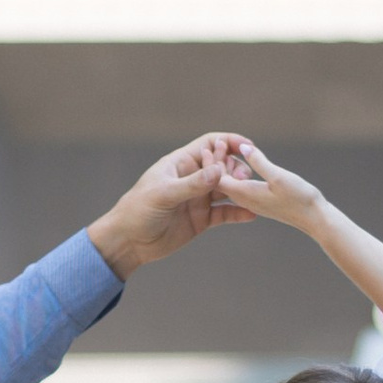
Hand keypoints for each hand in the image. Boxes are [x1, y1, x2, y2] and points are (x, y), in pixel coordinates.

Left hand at [86, 134, 255, 275]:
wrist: (128, 241)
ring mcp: (198, 199)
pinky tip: (252, 214)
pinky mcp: (201, 219)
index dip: (229, 142)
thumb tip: (219, 171)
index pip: (209, 144)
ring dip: (241, 190)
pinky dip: (238, 213)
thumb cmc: (138, 210)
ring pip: (227, 190)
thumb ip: (192, 184)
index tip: (248, 146)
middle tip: (246, 178)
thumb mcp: (164, 194)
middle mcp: (192, 179)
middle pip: (223, 167)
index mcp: (181, 164)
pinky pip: (224, 213)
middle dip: (237, 169)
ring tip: (253, 194)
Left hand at [210, 138, 328, 232]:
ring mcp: (252, 202)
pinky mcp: (260, 202)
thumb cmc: (299, 198)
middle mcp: (244, 200)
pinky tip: (244, 166)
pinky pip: (241, 188)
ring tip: (229, 151)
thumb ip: (259, 162)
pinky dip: (238, 175)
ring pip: (231, 184)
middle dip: (218, 161)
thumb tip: (242, 147)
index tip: (219, 142)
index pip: (217, 177)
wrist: (315, 219)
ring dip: (228, 168)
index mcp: (245, 194)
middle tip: (221, 142)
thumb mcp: (278, 176)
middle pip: (220, 181)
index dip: (214, 160)